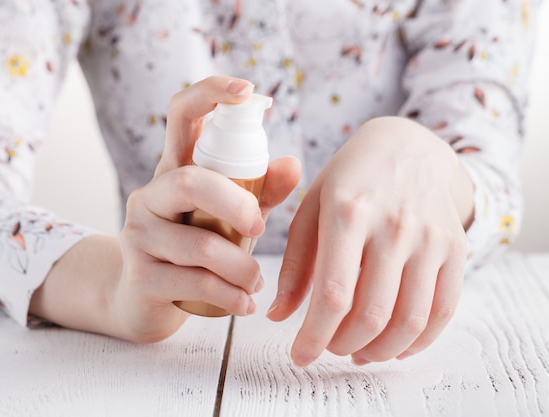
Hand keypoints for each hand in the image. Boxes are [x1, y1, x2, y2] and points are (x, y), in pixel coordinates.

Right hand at [30, 77, 299, 342]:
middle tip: (260, 227)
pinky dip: (232, 297)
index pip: (180, 116)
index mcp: (173, 170)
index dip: (210, 94)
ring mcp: (138, 236)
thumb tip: (293, 164)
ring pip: (201, 245)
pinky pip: (197, 284)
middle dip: (237, 204)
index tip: (247, 91)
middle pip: (190, 182)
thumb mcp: (228, 215)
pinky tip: (244, 303)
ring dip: (243, 267)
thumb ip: (259, 190)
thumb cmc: (195, 245)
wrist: (143, 298)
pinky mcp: (141, 277)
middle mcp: (149, 196)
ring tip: (256, 282)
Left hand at [267, 116, 473, 365]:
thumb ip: (296, 264)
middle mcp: (394, 226)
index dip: (315, 335)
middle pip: (372, 314)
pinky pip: (444, 310)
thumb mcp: (311, 207)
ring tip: (358, 351)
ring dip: (380, 350)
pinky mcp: (456, 248)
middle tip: (329, 347)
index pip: (334, 293)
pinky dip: (419, 340)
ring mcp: (431, 238)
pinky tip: (396, 346)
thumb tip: (278, 315)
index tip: (301, 355)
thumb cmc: (351, 179)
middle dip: (343, 345)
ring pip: (410, 320)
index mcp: (349, 212)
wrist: (409, 147)